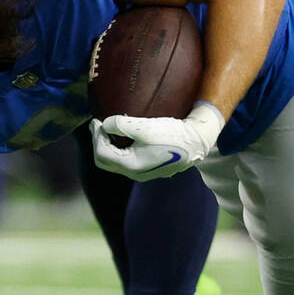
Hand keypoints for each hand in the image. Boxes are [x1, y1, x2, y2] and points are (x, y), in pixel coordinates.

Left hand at [92, 103, 224, 180]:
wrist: (197, 142)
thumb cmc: (172, 135)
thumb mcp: (144, 127)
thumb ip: (120, 125)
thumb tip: (105, 125)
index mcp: (131, 166)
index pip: (101, 153)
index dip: (96, 136)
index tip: (97, 120)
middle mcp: (135, 174)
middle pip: (106, 161)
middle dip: (99, 142)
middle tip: (98, 125)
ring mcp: (143, 172)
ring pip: (117, 162)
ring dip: (110, 145)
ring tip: (109, 130)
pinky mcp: (151, 167)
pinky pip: (128, 160)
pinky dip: (120, 148)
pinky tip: (126, 136)